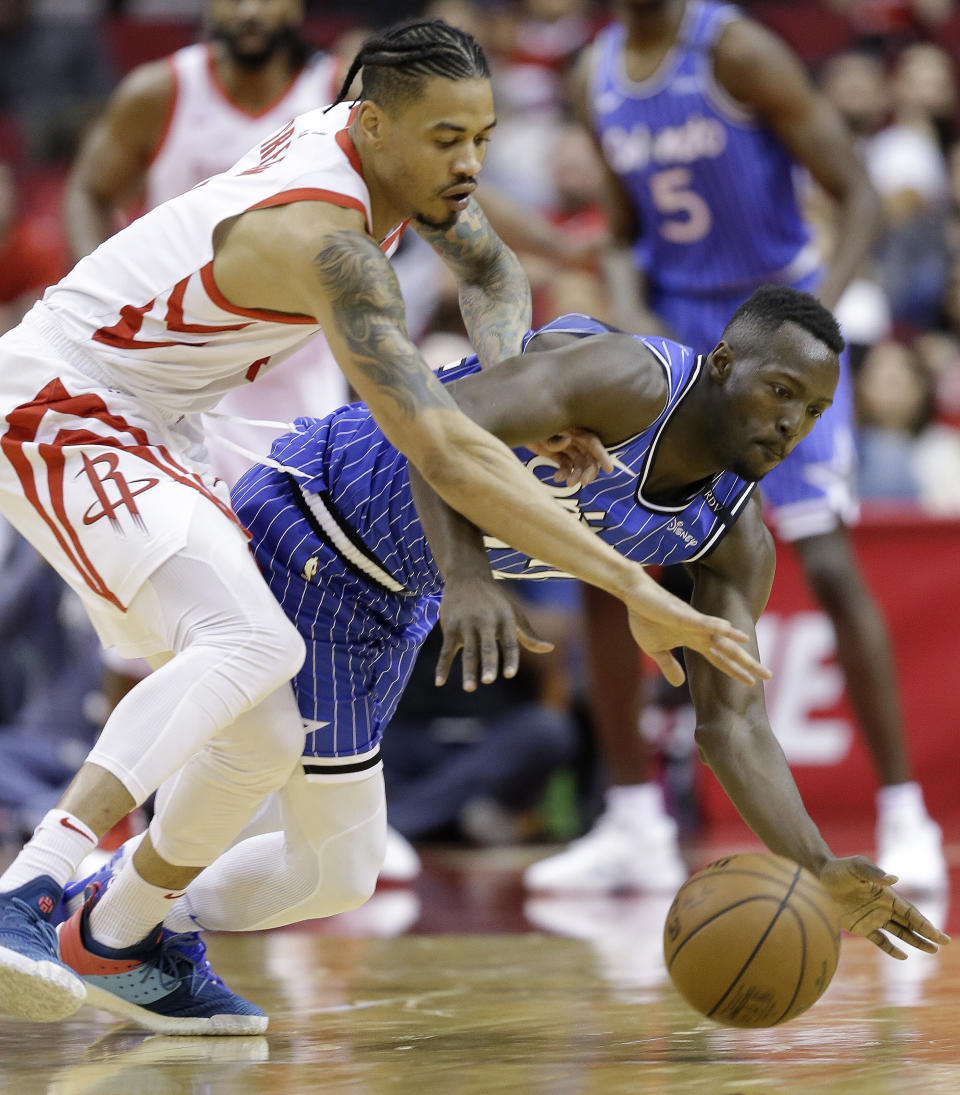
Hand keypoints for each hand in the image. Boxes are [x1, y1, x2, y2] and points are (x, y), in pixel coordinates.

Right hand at [436, 574, 552, 690]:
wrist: (467, 575)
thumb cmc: (494, 600)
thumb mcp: (513, 613)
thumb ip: (528, 635)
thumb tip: (549, 649)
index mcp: (505, 619)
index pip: (509, 642)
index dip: (510, 658)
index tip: (510, 674)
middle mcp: (486, 621)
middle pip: (487, 646)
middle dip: (488, 663)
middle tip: (489, 680)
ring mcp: (466, 624)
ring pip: (467, 651)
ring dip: (468, 670)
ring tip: (469, 688)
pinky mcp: (450, 626)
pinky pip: (446, 650)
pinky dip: (442, 667)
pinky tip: (439, 682)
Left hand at [528, 428, 614, 486]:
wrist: (516, 423)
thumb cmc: (533, 420)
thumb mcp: (545, 427)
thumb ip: (556, 436)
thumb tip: (568, 441)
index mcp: (575, 428)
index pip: (593, 443)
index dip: (603, 456)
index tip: (610, 470)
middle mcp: (574, 438)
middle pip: (588, 456)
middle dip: (589, 470)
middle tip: (585, 482)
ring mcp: (565, 447)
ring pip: (578, 464)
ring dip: (576, 476)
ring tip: (568, 484)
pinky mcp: (556, 455)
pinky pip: (565, 467)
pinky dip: (563, 474)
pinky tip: (557, 478)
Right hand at [625, 580, 770, 685]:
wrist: (634, 594)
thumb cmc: (644, 617)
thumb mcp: (655, 650)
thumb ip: (669, 666)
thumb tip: (679, 684)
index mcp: (694, 640)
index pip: (720, 659)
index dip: (735, 671)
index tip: (752, 683)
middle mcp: (700, 631)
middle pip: (728, 650)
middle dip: (748, 663)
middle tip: (769, 676)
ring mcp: (693, 622)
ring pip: (720, 636)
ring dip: (737, 645)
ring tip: (753, 654)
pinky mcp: (683, 613)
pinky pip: (702, 621)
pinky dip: (716, 626)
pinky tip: (730, 630)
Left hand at [818, 855, 949, 958]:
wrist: (817, 878)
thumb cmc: (838, 869)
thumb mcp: (856, 867)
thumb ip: (873, 872)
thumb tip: (894, 878)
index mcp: (886, 894)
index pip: (909, 912)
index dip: (924, 923)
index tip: (939, 935)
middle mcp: (883, 907)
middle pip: (910, 923)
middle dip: (927, 933)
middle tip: (945, 943)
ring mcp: (873, 917)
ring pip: (900, 933)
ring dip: (915, 941)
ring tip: (932, 950)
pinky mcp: (861, 926)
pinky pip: (880, 940)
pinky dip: (891, 949)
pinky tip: (903, 956)